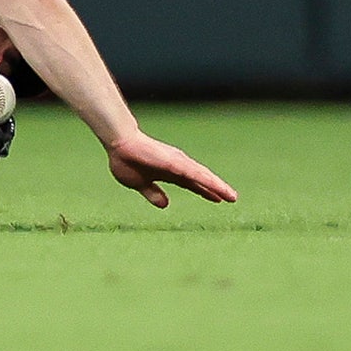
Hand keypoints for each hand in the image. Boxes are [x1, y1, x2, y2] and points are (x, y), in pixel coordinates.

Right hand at [106, 132, 237, 207]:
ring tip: (230, 195)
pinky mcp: (174, 162)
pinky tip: (214, 187)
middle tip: (232, 198)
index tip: (218, 199)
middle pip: (201, 179)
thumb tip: (165, 205)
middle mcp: (177, 165)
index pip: (192, 183)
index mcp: (169, 172)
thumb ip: (153, 193)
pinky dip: (205, 181)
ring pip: (201, 176)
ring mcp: (176, 162)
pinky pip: (193, 174)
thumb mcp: (139, 183)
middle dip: (217, 188)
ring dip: (216, 185)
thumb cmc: (126, 160)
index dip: (204, 191)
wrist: (118, 144)